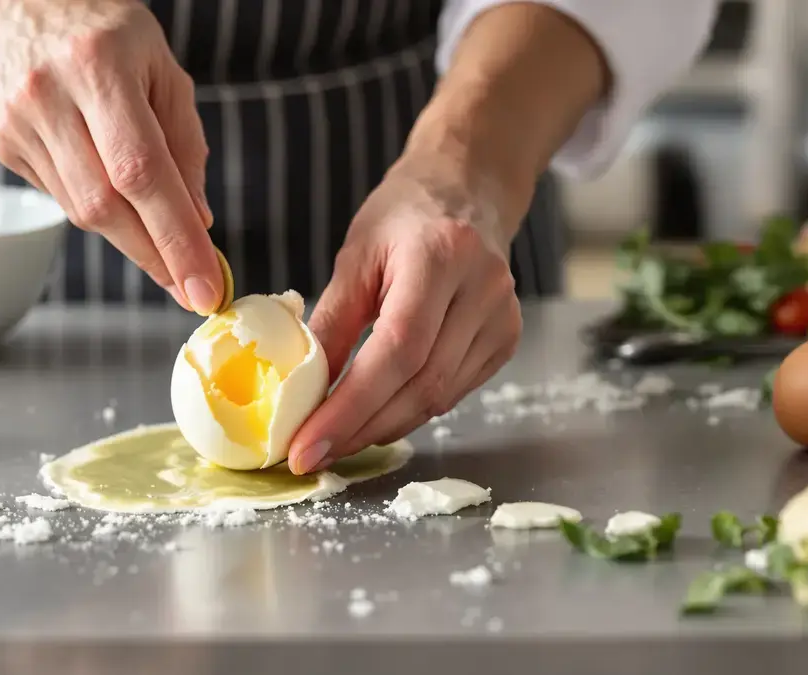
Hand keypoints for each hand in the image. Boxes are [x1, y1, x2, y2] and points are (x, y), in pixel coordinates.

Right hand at [0, 0, 221, 312]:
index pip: (141, 171)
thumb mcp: (163, 68)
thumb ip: (184, 144)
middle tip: (191, 286)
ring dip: (130, 236)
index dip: (174, 237)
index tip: (204, 287)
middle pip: (105, 205)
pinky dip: (97, 206)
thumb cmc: (107, 33)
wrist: (19, 2)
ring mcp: (18, 122)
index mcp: (100, 65)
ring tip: (160, 238)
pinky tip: (107, 182)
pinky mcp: (2, 144)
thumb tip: (198, 222)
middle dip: (155, 254)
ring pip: (81, 210)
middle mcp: (50, 93)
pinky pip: (61, 197)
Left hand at [287, 153, 526, 474]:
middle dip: (359, 428)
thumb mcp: (354, 258)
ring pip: (438, 398)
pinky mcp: (507, 339)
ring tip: (334, 440)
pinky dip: (409, 411)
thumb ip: (331, 323)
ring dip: (381, 427)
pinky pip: (453, 392)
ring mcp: (503, 316)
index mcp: (440, 256)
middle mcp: (482, 288)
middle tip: (310, 454)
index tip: (305, 446)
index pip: (396, 351)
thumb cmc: (403, 217)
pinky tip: (375, 416)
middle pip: (419, 384)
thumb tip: (300, 391)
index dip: (349, 408)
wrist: (466, 189)